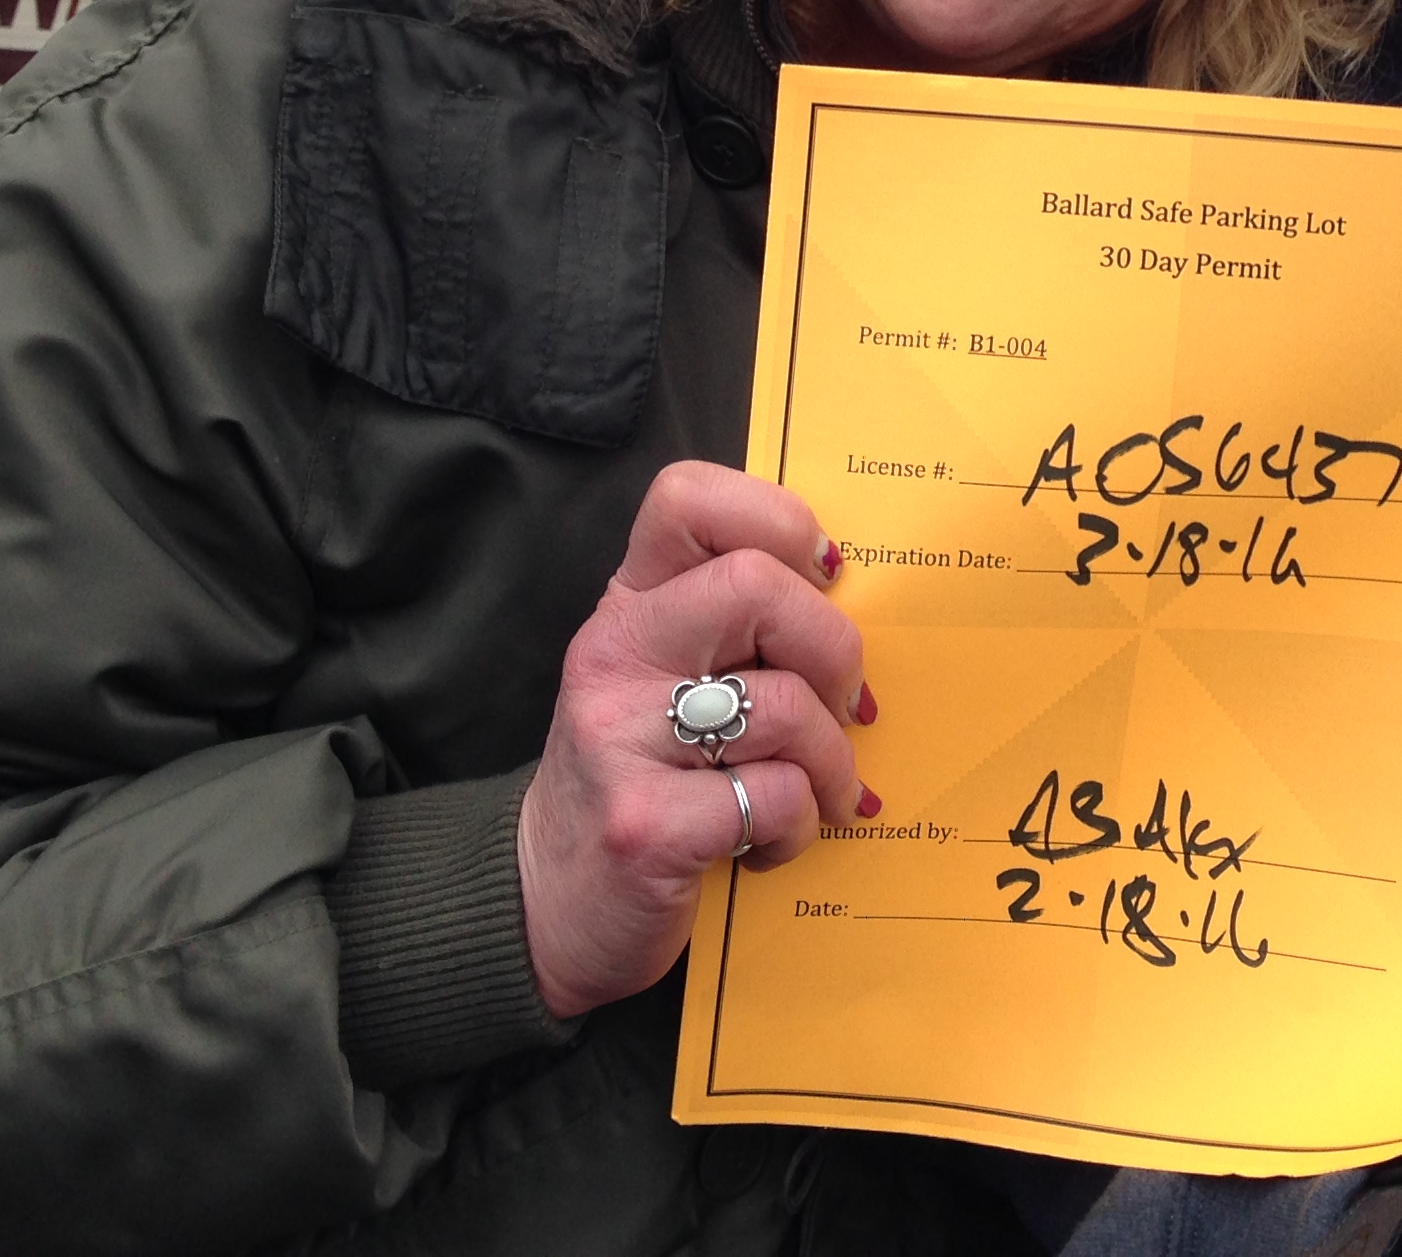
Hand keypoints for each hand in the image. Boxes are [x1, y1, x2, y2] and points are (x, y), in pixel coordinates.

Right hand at [516, 462, 876, 1018]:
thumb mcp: (664, 682)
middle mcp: (612, 654)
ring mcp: (619, 738)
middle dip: (835, 650)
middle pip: (757, 586)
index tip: (822, 580)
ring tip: (818, 795)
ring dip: (833, 762)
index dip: (777, 519)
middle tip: (843, 707)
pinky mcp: (644, 825)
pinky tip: (770, 844)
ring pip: (786, 705)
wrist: (548, 904)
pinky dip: (801, 827)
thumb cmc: (641, 780)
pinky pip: (776, 797)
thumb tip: (853, 609)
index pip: (687, 497)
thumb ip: (733, 632)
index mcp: (627, 606)